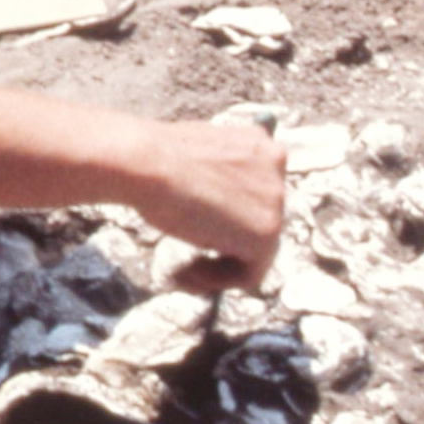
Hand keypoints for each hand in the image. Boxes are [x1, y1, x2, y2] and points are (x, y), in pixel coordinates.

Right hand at [135, 109, 285, 291]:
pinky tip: (189, 270)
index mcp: (260, 143)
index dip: (227, 217)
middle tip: (191, 259)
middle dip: (224, 244)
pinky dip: (219, 280)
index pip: (256, 194)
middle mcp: (276, 167)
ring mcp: (276, 200)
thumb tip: (225, 214)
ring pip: (255, 252)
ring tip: (185, 269)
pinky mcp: (267, 233)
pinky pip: (250, 273)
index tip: (199, 226)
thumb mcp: (202, 162)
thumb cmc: (157, 160)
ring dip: (219, 266)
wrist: (147, 164)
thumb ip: (223, 180)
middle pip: (257, 223)